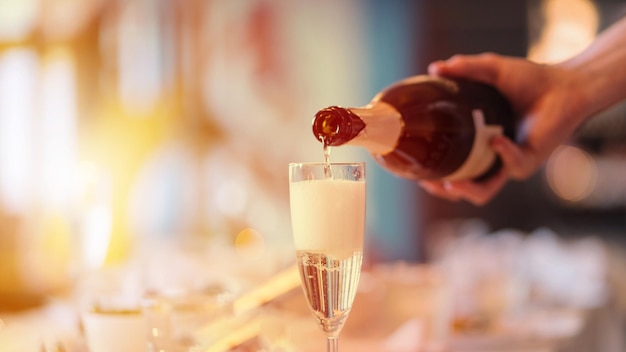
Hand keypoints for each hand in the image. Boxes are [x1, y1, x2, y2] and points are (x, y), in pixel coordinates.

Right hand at [420, 53, 585, 204]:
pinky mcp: (527, 162)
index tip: (415, 164)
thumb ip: (464, 69)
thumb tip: (434, 68)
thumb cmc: (531, 81)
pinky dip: (502, 154)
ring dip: (465, 191)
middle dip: (442, 191)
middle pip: (461, 188)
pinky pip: (510, 166)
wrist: (565, 85)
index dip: (432, 169)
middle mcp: (490, 158)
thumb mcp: (491, 71)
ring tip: (452, 185)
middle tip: (429, 182)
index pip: (450, 164)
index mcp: (476, 142)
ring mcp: (508, 163)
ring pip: (483, 192)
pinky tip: (496, 139)